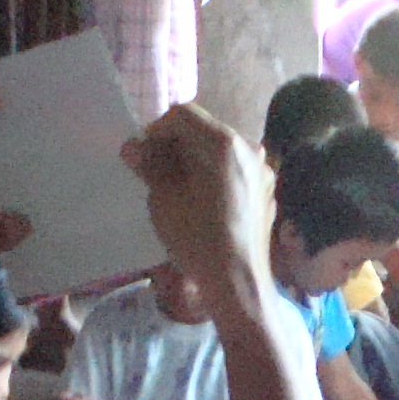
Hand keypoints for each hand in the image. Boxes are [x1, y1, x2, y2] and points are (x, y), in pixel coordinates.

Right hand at [122, 105, 272, 309]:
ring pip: (220, 153)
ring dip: (194, 161)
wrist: (238, 284)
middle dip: (175, 146)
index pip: (183, 115)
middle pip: (204, 131)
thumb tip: (133, 147)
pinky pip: (234, 173)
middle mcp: (250, 149)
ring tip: (174, 188)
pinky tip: (200, 203)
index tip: (141, 155)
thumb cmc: (198, 239)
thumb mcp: (164, 199)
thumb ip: (150, 165)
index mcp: (225, 144)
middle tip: (152, 171)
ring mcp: (262, 172)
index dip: (156, 130)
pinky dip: (214, 177)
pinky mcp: (266, 193)